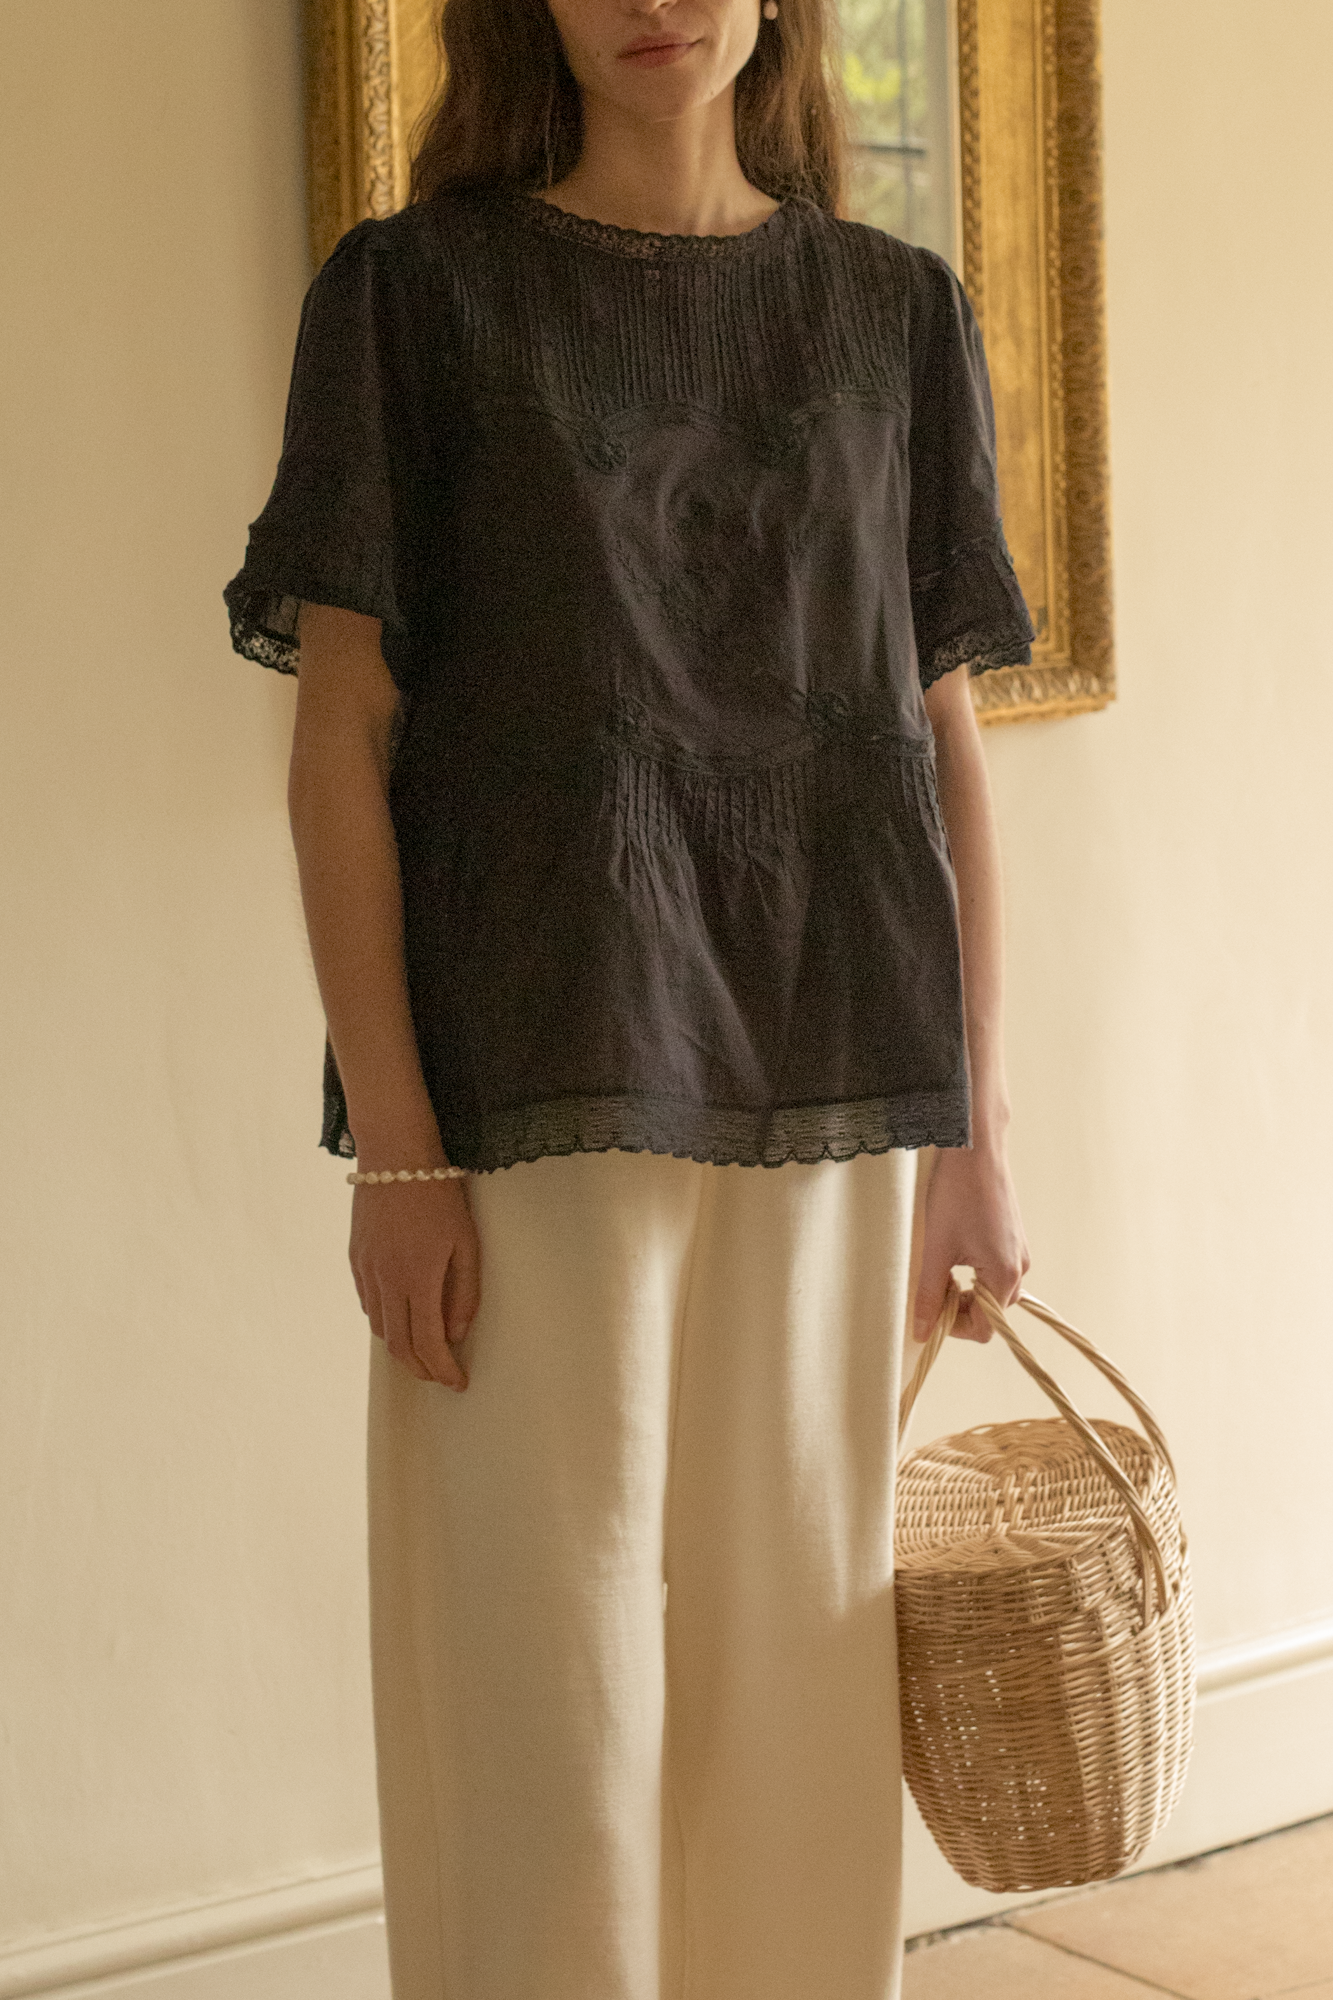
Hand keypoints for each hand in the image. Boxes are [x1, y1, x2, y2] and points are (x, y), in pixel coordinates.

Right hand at [349, 1178, 480, 1387]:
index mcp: (417, 1278)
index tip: (458, 1382)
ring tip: (423, 1351)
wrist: (395, 1155)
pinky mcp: (355, 1258)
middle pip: (398, 1345)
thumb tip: (457, 1333)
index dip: (442, 1370)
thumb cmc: (439, 1195)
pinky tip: (400, 1318)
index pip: (427, 1342)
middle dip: (420, 1368)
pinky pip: (367, 1303)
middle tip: (440, 1375)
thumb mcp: (466, 1242)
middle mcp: (385, 1280)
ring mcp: (365, 1270)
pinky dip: (384, 1320)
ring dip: (401, 1347)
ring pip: (379, 1327)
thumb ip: (464, 1291)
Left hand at [913, 1142, 1029, 1344]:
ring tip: (940, 1269)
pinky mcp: (1013, 1239)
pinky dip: (975, 1274)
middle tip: (932, 1287)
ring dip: (966, 1291)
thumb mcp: (935, 1248)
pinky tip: (954, 1253)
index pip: (985, 1328)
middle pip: (991, 1312)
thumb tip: (922, 1331)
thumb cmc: (956, 1193)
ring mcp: (1019, 1252)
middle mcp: (1020, 1267)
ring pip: (993, 1291)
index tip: (930, 1310)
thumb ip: (928, 1294)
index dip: (954, 1327)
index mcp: (1004, 1274)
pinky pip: (997, 1271)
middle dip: (959, 1308)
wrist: (976, 1148)